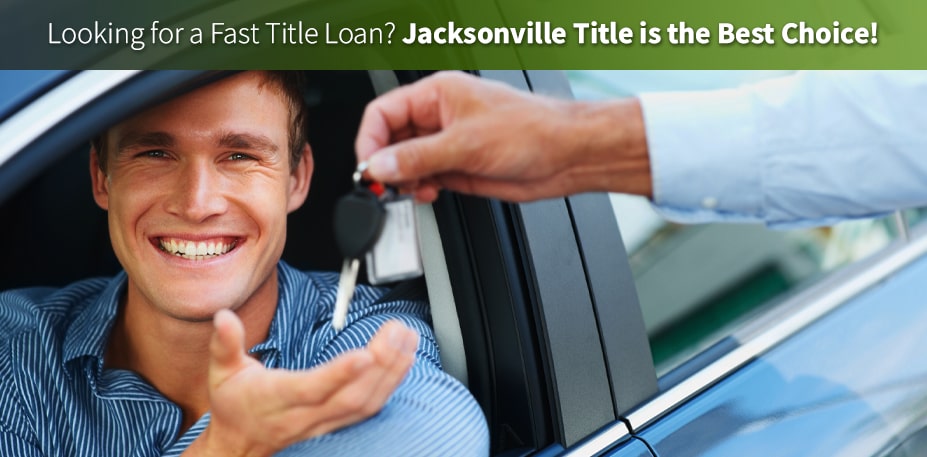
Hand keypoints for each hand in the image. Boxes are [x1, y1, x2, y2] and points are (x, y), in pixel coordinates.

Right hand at [183, 310, 418, 456]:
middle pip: (349, 396)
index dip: (339, 374)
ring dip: (392, 373)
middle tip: (397, 332)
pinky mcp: (336, 424)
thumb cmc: (233, 404)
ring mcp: (323, 423)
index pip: (311, 388)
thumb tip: (223, 317)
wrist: (238, 445)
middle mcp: (304, 415)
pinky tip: (404, 361)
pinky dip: (390, 385)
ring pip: (365, 405)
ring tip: (408, 341)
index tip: (364, 354)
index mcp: (275, 398)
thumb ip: (225, 344)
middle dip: (380, 365)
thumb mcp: (221, 371)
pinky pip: (369, 409)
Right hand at [355, 71, 652, 202]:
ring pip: (406, 162)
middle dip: (386, 164)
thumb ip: (417, 156)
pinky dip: (420, 189)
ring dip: (403, 180)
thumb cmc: (531, 130)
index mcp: (437, 95)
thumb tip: (379, 165)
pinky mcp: (458, 167)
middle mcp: (439, 117)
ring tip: (412, 190)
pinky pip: (425, 178)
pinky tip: (428, 194)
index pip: (384, 112)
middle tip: (386, 185)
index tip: (369, 167)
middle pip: (391, 139)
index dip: (370, 140)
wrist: (565, 156)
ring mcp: (448, 144)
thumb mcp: (466, 143)